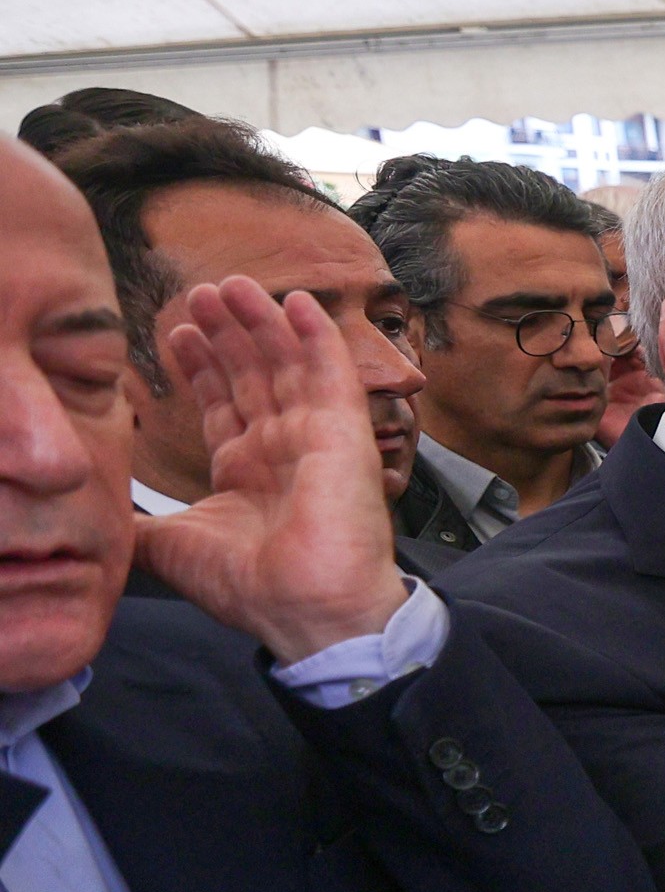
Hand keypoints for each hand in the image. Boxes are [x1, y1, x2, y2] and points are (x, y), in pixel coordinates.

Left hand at [130, 279, 408, 661]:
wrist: (303, 607)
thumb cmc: (247, 586)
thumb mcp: (168, 545)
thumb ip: (136, 520)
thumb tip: (94, 515)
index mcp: (246, 472)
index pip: (224, 404)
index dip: (202, 367)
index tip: (177, 334)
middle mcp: (281, 450)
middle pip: (252, 375)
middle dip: (226, 333)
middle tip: (200, 294)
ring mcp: (314, 438)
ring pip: (286, 363)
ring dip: (261, 321)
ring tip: (231, 285)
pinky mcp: (343, 431)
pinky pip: (331, 372)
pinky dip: (316, 335)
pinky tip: (297, 301)